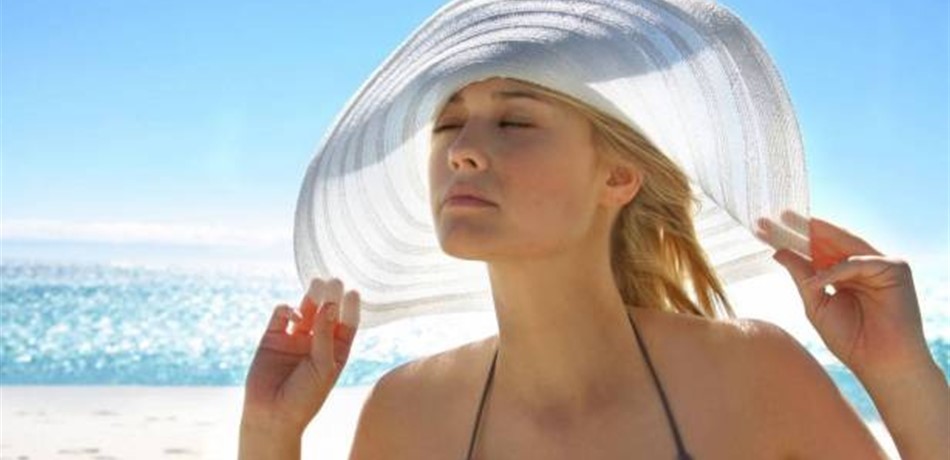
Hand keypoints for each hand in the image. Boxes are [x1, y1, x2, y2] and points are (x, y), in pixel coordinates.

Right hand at [241, 278, 360, 435]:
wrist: (272, 416)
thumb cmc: (305, 397)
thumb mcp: (323, 367)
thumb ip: (325, 335)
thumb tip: (329, 304)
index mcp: (335, 352)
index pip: (346, 324)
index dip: (351, 308)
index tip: (354, 293)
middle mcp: (315, 342)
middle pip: (326, 313)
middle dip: (331, 297)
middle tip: (335, 281)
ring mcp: (294, 339)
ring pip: (305, 311)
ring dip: (311, 297)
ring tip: (318, 283)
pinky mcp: (272, 338)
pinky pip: (281, 316)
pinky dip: (287, 310)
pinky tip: (294, 316)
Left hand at [756, 211, 931, 380]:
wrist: (879, 363)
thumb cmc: (850, 339)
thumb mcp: (816, 303)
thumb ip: (801, 275)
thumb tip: (778, 251)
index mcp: (842, 273)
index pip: (813, 250)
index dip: (790, 239)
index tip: (763, 228)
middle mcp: (861, 264)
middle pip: (826, 241)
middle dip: (799, 229)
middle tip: (773, 216)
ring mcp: (879, 264)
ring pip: (843, 243)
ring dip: (814, 233)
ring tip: (786, 222)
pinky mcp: (896, 268)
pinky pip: (859, 262)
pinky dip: (837, 271)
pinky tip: (817, 281)